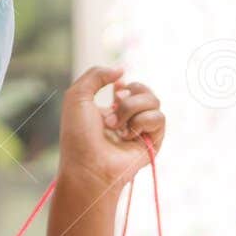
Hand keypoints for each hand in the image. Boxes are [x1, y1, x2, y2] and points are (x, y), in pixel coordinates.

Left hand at [58, 66, 166, 193]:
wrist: (88, 164)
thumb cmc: (78, 135)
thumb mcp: (77, 95)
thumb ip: (96, 74)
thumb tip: (122, 71)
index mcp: (112, 110)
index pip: (132, 87)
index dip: (125, 85)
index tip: (114, 93)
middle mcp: (129, 120)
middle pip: (145, 90)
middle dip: (128, 96)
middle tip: (113, 108)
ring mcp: (142, 131)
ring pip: (154, 101)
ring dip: (132, 109)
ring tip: (116, 126)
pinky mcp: (154, 142)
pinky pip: (159, 118)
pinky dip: (142, 122)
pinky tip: (129, 135)